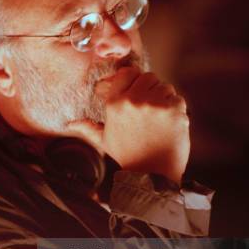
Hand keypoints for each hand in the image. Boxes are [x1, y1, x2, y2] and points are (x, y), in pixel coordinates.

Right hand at [67, 66, 189, 183]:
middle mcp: (134, 100)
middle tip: (150, 112)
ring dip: (164, 99)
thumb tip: (70, 125)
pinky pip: (178, 99)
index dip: (135, 80)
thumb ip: (89, 128)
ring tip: (159, 121)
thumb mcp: (104, 141)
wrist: (150, 175)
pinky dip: (176, 110)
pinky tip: (169, 126)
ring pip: (165, 87)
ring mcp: (155, 104)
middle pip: (149, 77)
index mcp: (115, 103)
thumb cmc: (127, 157)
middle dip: (151, 90)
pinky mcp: (174, 110)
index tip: (138, 91)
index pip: (127, 73)